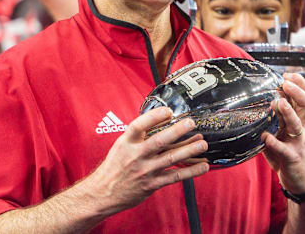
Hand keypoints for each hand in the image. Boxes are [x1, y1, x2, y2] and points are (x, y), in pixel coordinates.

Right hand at [82, 107, 208, 214]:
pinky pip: (175, 176)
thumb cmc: (115, 167)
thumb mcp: (121, 146)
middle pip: (159, 141)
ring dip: (189, 150)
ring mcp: (145, 170)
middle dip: (177, 131)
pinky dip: (191, 171)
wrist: (102, 193)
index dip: (153, 117)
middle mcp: (136, 155)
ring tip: (202, 144)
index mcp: (126, 143)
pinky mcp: (152, 184)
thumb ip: (139, 136)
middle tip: (191, 124)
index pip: (139, 126)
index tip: (168, 111)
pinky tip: (202, 166)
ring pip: (171, 158)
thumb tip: (162, 121)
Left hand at [262, 73, 304, 194]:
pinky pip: (284, 149)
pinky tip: (265, 137)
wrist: (300, 180)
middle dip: (297, 91)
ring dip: (288, 112)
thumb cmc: (288, 152)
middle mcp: (301, 128)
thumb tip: (259, 98)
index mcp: (299, 119)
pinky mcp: (292, 157)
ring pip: (297, 123)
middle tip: (284, 83)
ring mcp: (297, 142)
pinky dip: (274, 142)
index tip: (287, 74)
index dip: (299, 83)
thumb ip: (274, 117)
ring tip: (279, 102)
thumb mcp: (283, 132)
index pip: (304, 96)